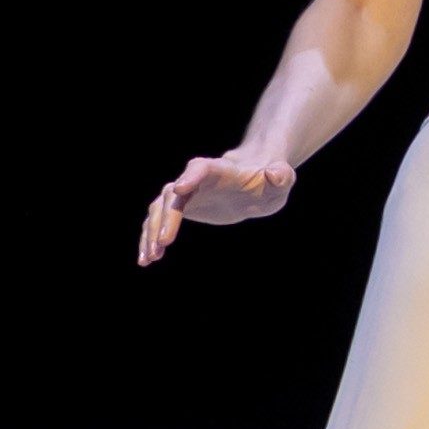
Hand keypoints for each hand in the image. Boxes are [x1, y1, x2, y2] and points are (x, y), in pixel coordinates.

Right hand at [138, 149, 294, 263]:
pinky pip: (158, 222)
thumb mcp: (282, 179)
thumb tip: (275, 175)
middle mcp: (195, 179)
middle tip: (163, 244)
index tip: (179, 190)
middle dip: (166, 218)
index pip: (200, 169)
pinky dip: (150, 238)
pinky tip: (146, 260)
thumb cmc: (269, 181)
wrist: (255, 185)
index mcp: (219, 170)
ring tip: (150, 257)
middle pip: (173, 195)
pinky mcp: (181, 209)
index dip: (190, 177)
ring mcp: (185, 194)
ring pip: (159, 209)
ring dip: (151, 231)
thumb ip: (281, 176)